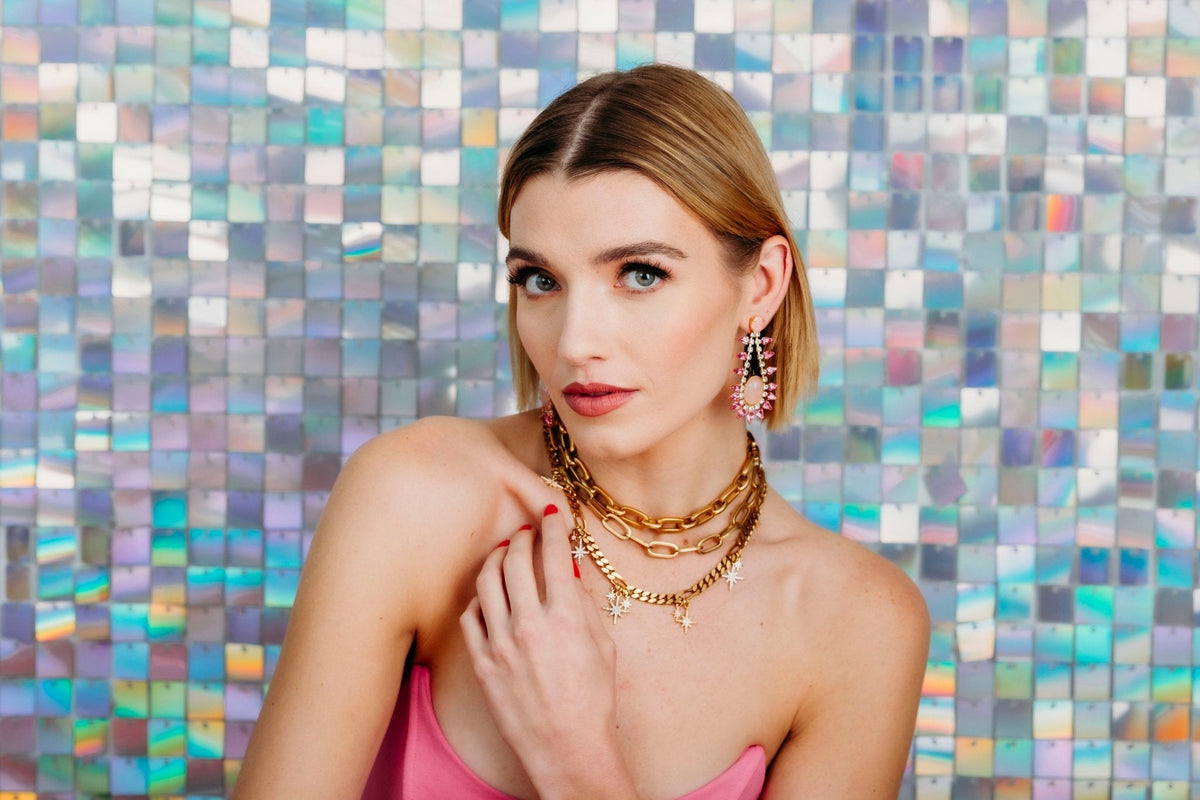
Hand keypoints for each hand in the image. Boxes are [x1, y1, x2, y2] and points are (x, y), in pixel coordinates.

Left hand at [460, 503, 630, 795]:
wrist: (567, 748)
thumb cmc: (592, 699)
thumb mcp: (603, 645)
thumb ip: (584, 603)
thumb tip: (568, 569)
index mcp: (566, 616)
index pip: (554, 552)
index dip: (552, 526)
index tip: (550, 515)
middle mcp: (530, 624)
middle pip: (516, 560)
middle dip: (522, 537)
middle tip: (526, 533)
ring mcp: (501, 644)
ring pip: (487, 581)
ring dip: (496, 560)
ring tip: (504, 555)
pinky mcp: (482, 663)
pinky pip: (470, 616)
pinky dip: (480, 598)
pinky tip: (489, 595)